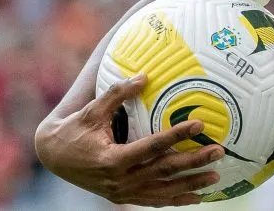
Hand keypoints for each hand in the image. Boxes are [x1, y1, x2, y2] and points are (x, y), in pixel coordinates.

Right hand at [35, 74, 224, 206]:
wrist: (54, 157)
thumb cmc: (74, 129)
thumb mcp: (93, 110)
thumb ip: (118, 93)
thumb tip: (144, 76)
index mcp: (112, 158)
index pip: (152, 146)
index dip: (176, 135)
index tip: (199, 124)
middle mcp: (120, 180)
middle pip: (164, 171)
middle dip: (193, 161)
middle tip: (219, 150)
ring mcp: (122, 192)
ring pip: (163, 191)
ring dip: (191, 184)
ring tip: (216, 175)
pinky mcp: (124, 197)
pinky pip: (154, 201)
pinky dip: (176, 200)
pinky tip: (197, 197)